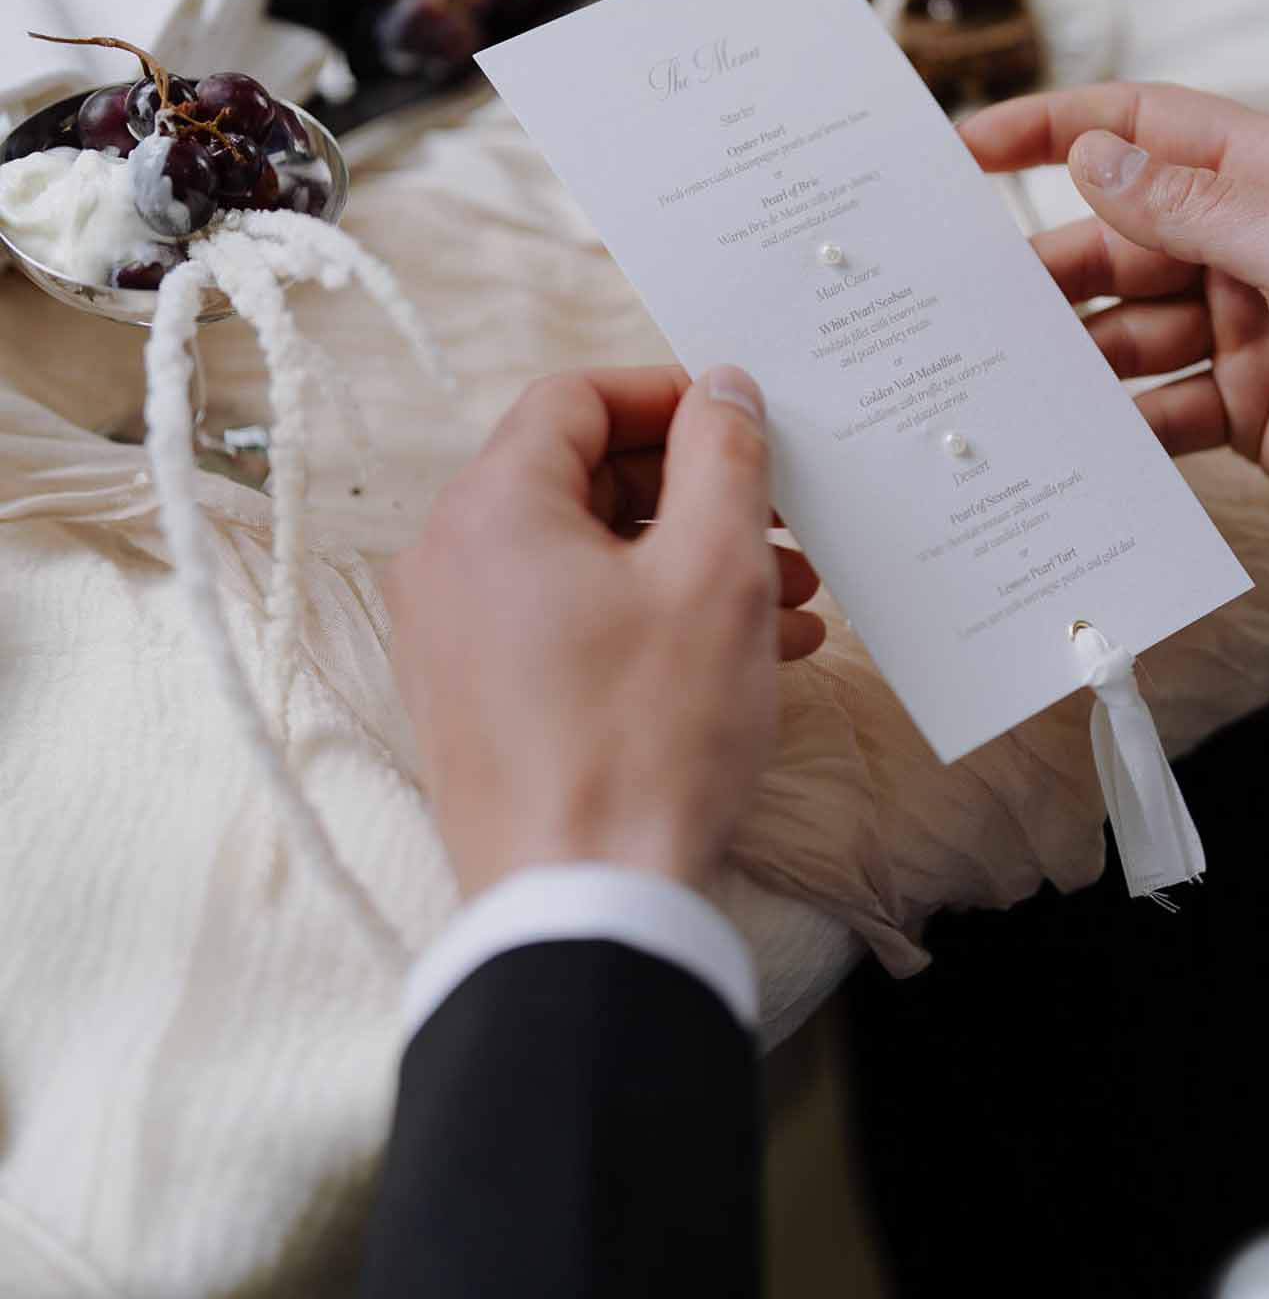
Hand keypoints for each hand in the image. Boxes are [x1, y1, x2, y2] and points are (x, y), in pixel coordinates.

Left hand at [385, 365, 825, 898]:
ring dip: (688, 562)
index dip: (669, 397)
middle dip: (695, 495)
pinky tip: (746, 656)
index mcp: (490, 510)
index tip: (744, 422)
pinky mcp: (476, 703)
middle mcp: (449, 563)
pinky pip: (566, 625)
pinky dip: (649, 619)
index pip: (574, 398)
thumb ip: (723, 457)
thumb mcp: (714, 573)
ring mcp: (453, 639)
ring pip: (585, 559)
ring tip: (789, 600)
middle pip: (581, 480)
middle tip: (786, 524)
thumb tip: (723, 388)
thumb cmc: (648, 738)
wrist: (583, 911)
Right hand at [961, 84, 1268, 523]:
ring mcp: (1247, 331)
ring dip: (1073, 351)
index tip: (971, 146)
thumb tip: (1091, 154)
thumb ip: (1193, 206)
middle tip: (973, 296)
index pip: (1146, 129)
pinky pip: (1159, 410)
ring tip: (1008, 373)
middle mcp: (1253, 248)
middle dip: (1050, 264)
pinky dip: (1115, 425)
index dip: (1056, 128)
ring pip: (1128, 328)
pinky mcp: (1246, 411)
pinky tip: (1072, 438)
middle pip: (1121, 239)